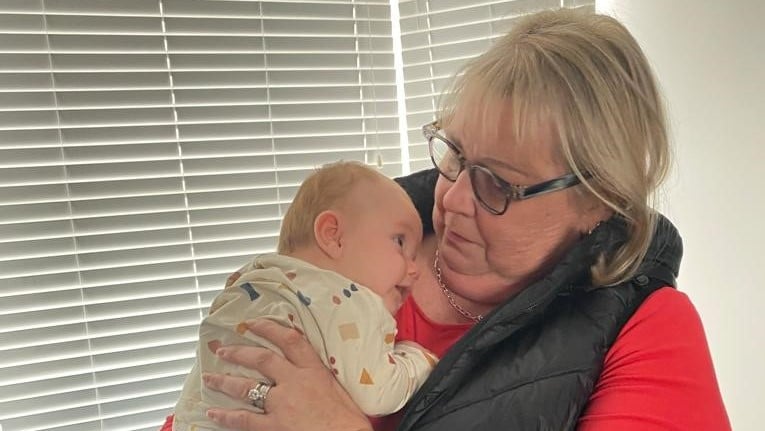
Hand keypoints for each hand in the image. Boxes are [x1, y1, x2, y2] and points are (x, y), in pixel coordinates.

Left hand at [203, 319, 372, 430]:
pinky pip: (244, 420)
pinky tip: (214, 413)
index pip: (290, 340)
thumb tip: (311, 372)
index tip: (253, 323)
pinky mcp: (274, 426)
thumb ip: (321, 378)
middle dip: (239, 352)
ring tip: (210, 378)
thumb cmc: (349, 421)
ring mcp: (281, 404)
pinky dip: (226, 417)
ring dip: (225, 381)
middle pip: (262, 359)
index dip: (269, 328)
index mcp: (314, 371)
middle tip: (222, 349)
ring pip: (247, 387)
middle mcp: (294, 382)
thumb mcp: (339, 390)